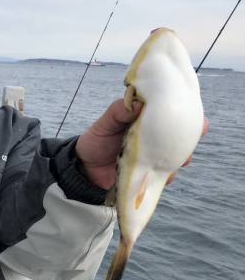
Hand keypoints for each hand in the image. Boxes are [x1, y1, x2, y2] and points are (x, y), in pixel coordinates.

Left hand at [75, 99, 208, 189]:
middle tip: (194, 134)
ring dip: (181, 157)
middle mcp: (153, 139)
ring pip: (175, 157)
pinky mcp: (149, 174)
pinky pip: (164, 176)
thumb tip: (138, 103)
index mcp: (144, 121)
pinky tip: (166, 176)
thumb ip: (119, 111)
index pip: (167, 114)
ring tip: (182, 158)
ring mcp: (152, 157)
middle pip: (178, 136)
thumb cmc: (96, 140)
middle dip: (189, 136)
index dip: (183, 112)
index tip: (193, 110)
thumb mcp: (105, 123)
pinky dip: (167, 176)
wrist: (85, 168)